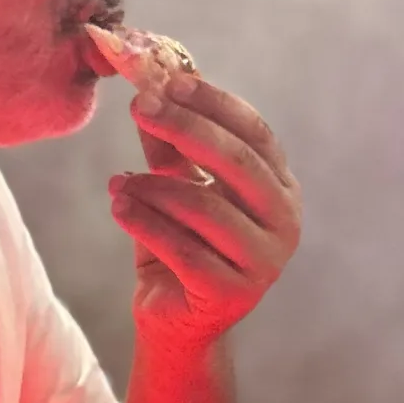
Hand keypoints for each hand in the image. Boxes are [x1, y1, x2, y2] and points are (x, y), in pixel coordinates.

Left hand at [109, 73, 301, 345]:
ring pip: (204, 207)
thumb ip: (170, 146)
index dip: (213, 103)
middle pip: (237, 161)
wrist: (175, 320)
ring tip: (118, 182)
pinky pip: (183, 249)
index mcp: (281, 188)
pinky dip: (144, 223)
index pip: (255, 131)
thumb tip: (148, 89)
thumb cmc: (182, 244)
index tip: (167, 82)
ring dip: (152, 186)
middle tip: (140, 106)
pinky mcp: (230, 295)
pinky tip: (118, 205)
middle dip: (184, 128)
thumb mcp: (175, 187)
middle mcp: (285, 223)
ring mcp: (264, 263)